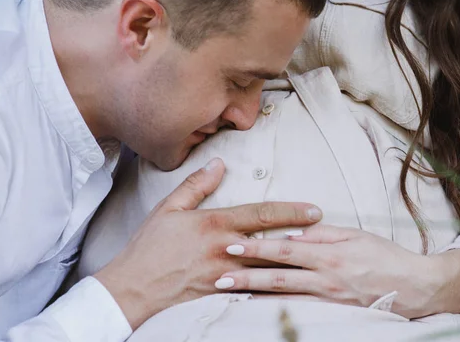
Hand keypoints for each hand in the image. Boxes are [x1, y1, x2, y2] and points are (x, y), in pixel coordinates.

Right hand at [94, 158, 322, 329]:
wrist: (132, 289)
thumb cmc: (149, 248)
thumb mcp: (168, 209)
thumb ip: (196, 185)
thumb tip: (218, 164)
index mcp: (215, 224)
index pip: (262, 214)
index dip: (291, 211)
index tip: (314, 210)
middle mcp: (225, 250)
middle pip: (274, 243)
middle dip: (303, 239)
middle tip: (327, 235)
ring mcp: (226, 275)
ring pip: (269, 269)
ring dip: (294, 263)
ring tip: (317, 259)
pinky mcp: (222, 295)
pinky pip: (254, 290)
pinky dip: (274, 288)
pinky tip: (291, 287)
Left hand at [214, 224, 441, 317]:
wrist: (414, 287)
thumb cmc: (385, 256)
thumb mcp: (356, 234)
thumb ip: (324, 233)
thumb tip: (295, 232)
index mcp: (329, 254)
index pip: (285, 249)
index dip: (257, 247)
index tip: (233, 244)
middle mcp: (325, 279)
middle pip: (278, 277)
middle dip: (246, 276)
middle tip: (219, 274)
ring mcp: (328, 300)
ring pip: (284, 298)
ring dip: (255, 296)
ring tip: (230, 294)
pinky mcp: (333, 314)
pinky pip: (300, 311)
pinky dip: (277, 310)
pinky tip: (259, 309)